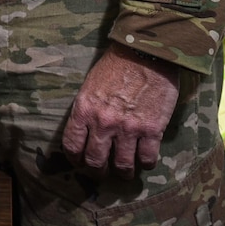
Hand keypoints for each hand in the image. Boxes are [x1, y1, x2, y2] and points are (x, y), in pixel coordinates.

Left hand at [61, 46, 181, 172]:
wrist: (146, 52)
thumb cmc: (117, 65)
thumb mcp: (90, 85)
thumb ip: (87, 109)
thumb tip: (87, 130)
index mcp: (84, 110)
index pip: (72, 146)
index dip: (75, 159)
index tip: (80, 162)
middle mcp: (103, 123)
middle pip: (95, 161)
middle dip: (97, 172)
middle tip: (102, 172)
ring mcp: (128, 128)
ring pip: (122, 165)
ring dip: (123, 172)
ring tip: (125, 172)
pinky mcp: (152, 129)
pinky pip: (147, 158)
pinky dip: (145, 164)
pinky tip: (144, 161)